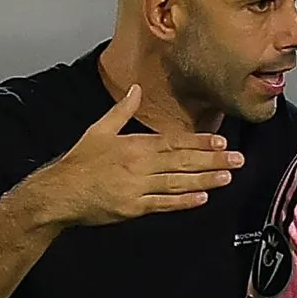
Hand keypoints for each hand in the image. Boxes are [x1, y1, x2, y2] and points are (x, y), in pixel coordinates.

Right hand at [33, 84, 243, 224]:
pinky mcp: (133, 208)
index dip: (200, 142)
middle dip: (212, 160)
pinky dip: (184, 202)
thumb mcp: (98, 130)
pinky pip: (163, 204)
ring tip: (227, 177)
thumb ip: (121, 110)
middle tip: (237, 159)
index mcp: (134, 145)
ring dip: (204, 180)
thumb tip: (135, 89)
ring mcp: (138, 188)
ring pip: (178, 182)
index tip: (221, 142)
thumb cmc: (79, 162)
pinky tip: (202, 198)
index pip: (174, 141)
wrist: (59, 192)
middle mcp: (140, 165)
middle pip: (182, 161)